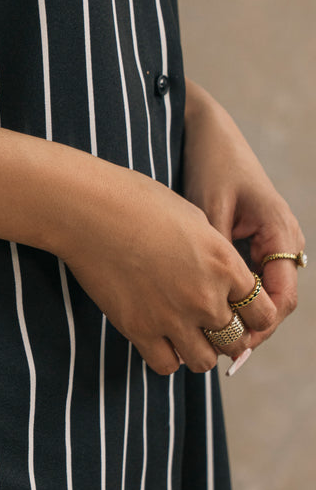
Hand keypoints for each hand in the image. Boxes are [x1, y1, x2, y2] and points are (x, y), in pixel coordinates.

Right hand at [55, 156, 273, 375]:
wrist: (89, 211)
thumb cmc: (138, 203)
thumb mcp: (193, 219)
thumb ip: (215, 255)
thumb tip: (222, 276)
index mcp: (225, 264)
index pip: (263, 313)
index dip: (253, 314)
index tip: (236, 309)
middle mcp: (205, 297)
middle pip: (236, 340)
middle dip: (225, 335)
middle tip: (207, 323)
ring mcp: (172, 317)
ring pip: (205, 362)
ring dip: (198, 350)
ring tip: (183, 333)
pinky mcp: (138, 329)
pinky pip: (165, 365)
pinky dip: (165, 356)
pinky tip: (157, 337)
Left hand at [182, 78, 304, 353]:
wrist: (208, 133)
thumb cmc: (211, 165)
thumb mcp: (210, 210)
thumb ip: (216, 255)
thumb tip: (213, 305)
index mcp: (281, 233)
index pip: (282, 297)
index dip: (260, 327)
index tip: (232, 347)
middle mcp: (283, 242)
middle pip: (276, 304)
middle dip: (250, 332)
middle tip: (218, 356)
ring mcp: (271, 244)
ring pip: (264, 297)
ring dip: (241, 320)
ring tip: (210, 344)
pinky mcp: (253, 244)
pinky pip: (251, 282)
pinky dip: (233, 301)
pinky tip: (206, 316)